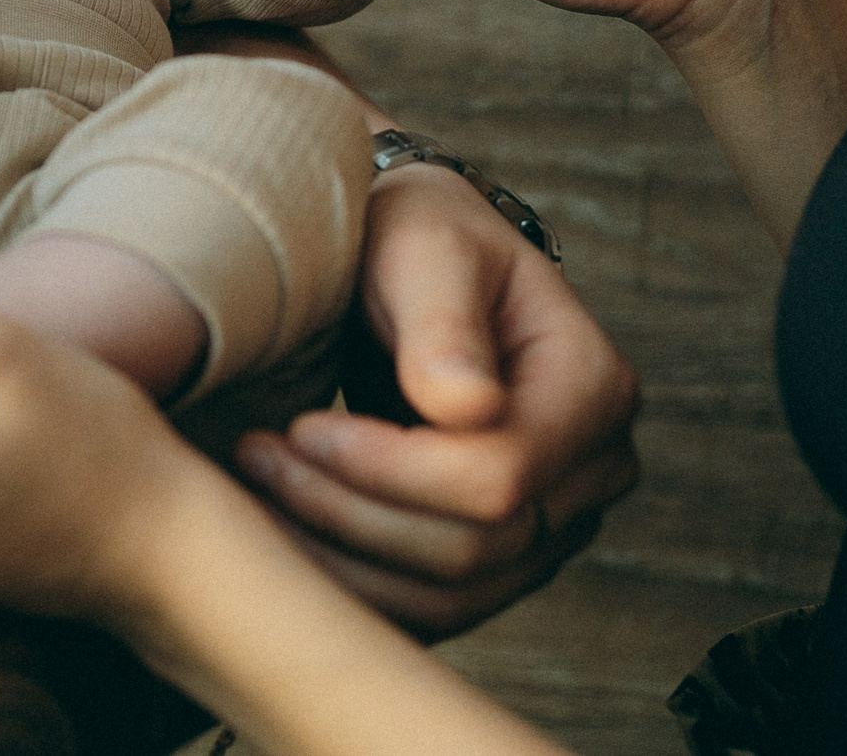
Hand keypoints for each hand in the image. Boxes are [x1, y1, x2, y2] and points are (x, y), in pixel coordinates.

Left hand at [232, 165, 640, 641]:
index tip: (297, 427)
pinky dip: (348, 585)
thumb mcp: (424, 245)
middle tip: (255, 455)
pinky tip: (279, 536)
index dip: (388, 469)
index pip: (497, 477)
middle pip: (474, 549)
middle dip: (348, 512)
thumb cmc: (415, 238)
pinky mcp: (501, 560)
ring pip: (451, 596)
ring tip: (254, 494)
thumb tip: (469, 407)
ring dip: (337, 560)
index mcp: (591, 387)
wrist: (408, 263)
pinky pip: (430, 608)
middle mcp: (592, 470)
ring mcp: (552, 525)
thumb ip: (443, 323)